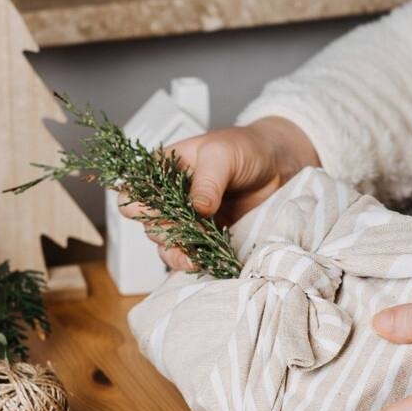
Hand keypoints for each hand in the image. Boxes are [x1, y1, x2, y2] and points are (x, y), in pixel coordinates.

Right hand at [121, 116, 318, 270]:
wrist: (278, 167)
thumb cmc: (246, 148)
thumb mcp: (224, 154)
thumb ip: (208, 179)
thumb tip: (197, 208)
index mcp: (163, 169)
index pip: (133, 191)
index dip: (139, 206)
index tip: (159, 212)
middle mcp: (168, 196)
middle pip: (147, 223)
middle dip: (164, 232)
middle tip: (189, 231)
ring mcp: (185, 219)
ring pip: (165, 244)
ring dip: (177, 252)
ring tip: (195, 256)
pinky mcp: (203, 237)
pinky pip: (188, 255)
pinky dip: (193, 261)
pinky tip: (204, 261)